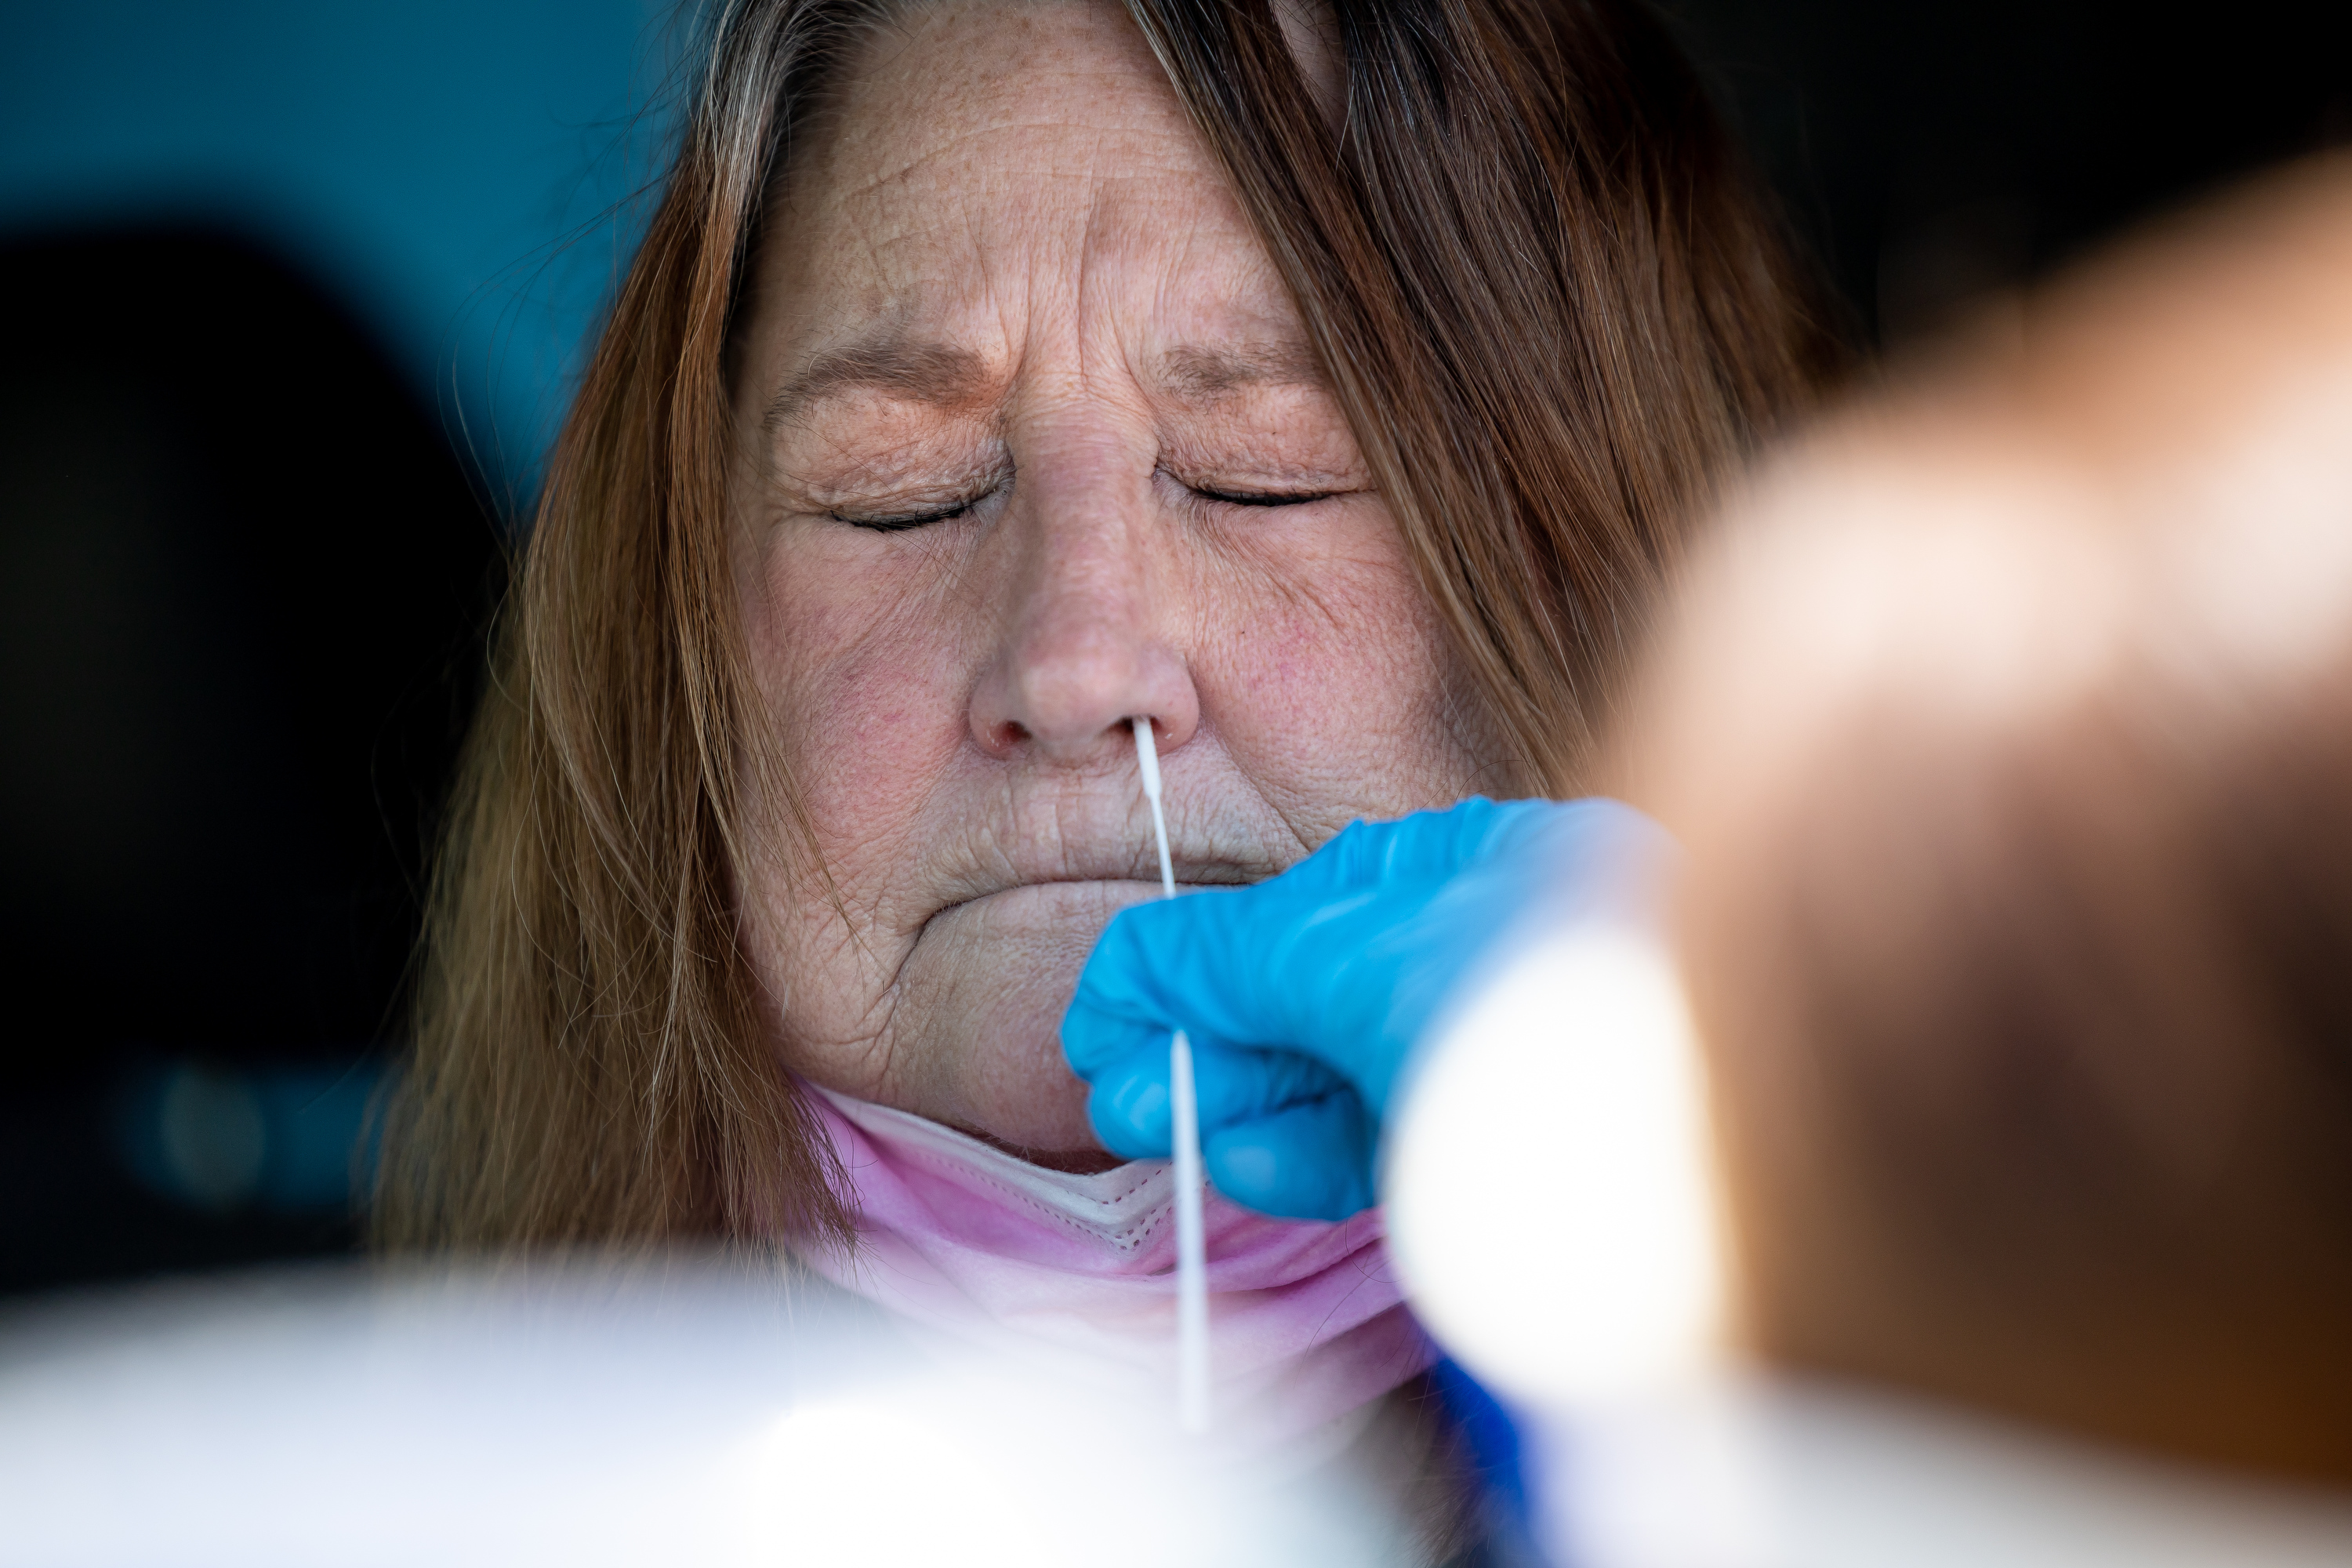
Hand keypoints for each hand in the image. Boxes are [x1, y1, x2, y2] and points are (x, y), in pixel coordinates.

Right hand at [1061, 796, 1667, 1219]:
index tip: (1112, 1015)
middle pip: (1319, 996)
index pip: (1316, 906)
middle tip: (1118, 1093)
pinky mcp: (1512, 1161)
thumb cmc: (1537, 1008)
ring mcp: (1508, 1058)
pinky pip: (1393, 1144)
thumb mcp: (1353, 955)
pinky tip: (1245, 1160)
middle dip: (1205, 1043)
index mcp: (1499, 865)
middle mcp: (1508, 954)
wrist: (1683, 1159)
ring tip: (1156, 1127)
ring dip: (1238, 1102)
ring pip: (1348, 1076)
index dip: (1199, 961)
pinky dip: (1306, 1153)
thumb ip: (1232, 955)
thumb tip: (1138, 971)